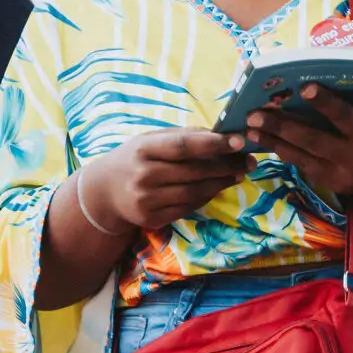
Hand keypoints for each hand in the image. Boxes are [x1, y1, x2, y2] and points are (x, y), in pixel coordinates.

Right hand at [81, 129, 254, 233]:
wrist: (104, 192)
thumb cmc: (134, 159)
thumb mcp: (150, 140)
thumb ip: (182, 136)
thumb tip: (219, 133)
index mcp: (143, 149)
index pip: (184, 146)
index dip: (213, 144)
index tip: (239, 141)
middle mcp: (144, 175)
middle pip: (194, 172)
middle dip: (226, 166)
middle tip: (248, 160)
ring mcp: (147, 200)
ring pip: (194, 192)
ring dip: (221, 183)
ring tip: (238, 174)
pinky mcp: (151, 219)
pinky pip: (187, 208)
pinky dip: (206, 197)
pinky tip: (217, 187)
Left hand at [244, 84, 352, 198]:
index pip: (345, 117)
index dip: (326, 103)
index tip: (304, 87)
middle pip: (313, 140)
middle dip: (283, 127)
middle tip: (255, 114)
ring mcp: (341, 176)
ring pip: (301, 157)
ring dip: (273, 142)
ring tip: (249, 129)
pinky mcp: (331, 185)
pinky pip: (302, 167)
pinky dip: (282, 153)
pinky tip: (262, 142)